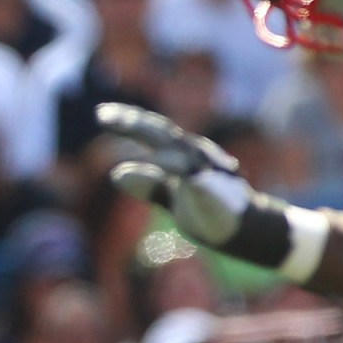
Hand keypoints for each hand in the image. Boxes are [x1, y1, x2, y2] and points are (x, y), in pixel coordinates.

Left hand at [98, 104, 304, 270]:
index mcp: (183, 155)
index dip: (129, 121)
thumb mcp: (171, 196)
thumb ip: (148, 184)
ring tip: (120, 123)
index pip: (153, 133)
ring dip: (147, 131)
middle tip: (102, 113)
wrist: (240, 230)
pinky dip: (175, 165)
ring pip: (175, 146)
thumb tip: (115, 174)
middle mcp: (194, 155)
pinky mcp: (213, 188)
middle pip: (161, 132)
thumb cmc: (207, 209)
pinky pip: (193, 175)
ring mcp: (205, 169)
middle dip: (133, 121)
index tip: (102, 113)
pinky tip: (157, 160)